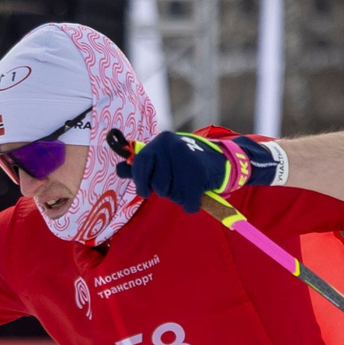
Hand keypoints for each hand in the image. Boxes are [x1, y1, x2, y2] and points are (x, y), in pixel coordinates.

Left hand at [115, 130, 284, 211]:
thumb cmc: (190, 162)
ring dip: (181, 196)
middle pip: (157, 186)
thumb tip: (117, 169)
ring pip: (172, 196)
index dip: (139, 181)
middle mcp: (172, 146)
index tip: (144, 191)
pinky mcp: (198, 176)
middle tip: (179, 182)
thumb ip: (142, 164)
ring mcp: (185, 161)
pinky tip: (199, 195)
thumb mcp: (165, 158)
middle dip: (166, 191)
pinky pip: (187, 203)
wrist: (226, 160)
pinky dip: (193, 204)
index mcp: (161, 140)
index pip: (140, 164)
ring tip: (190, 184)